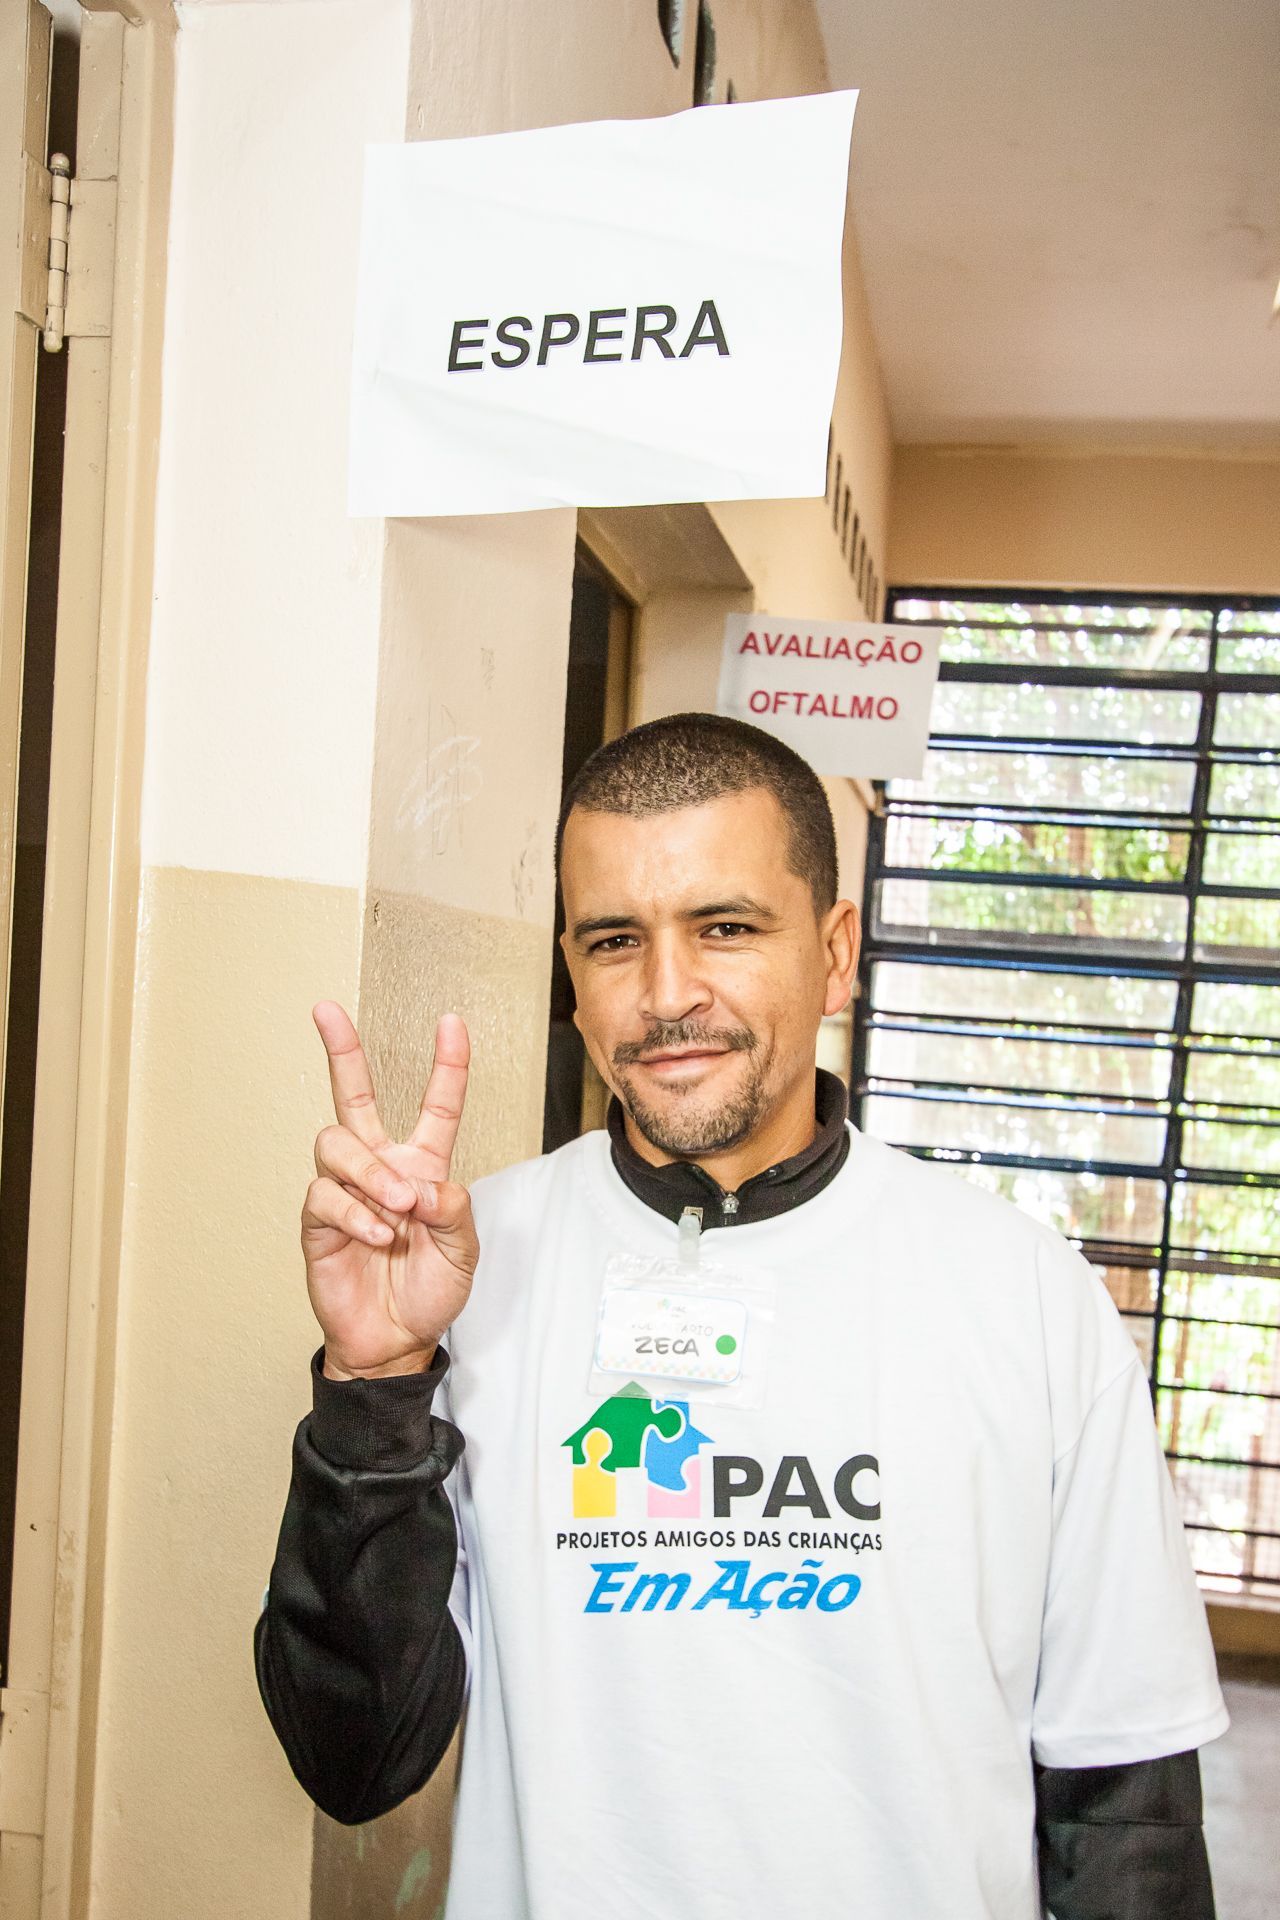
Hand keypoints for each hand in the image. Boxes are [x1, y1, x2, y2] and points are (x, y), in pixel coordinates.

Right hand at [302, 1003, 478, 1379]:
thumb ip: (453, 1210)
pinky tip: (377, 1236)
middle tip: (326, 1011)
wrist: (395, 1341)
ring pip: (337, 1143)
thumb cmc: (430, 1292)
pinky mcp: (318, 1221)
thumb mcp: (464, 1250)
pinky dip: (355, 1214)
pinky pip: (324, 1195)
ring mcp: (345, 1192)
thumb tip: (422, 1183)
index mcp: (422, 1166)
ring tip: (396, 1208)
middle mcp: (380, 1168)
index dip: (447, 1065)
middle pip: (354, 1096)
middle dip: (340, 1050)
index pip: (436, 1106)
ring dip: (371, 1173)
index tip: (451, 1023)